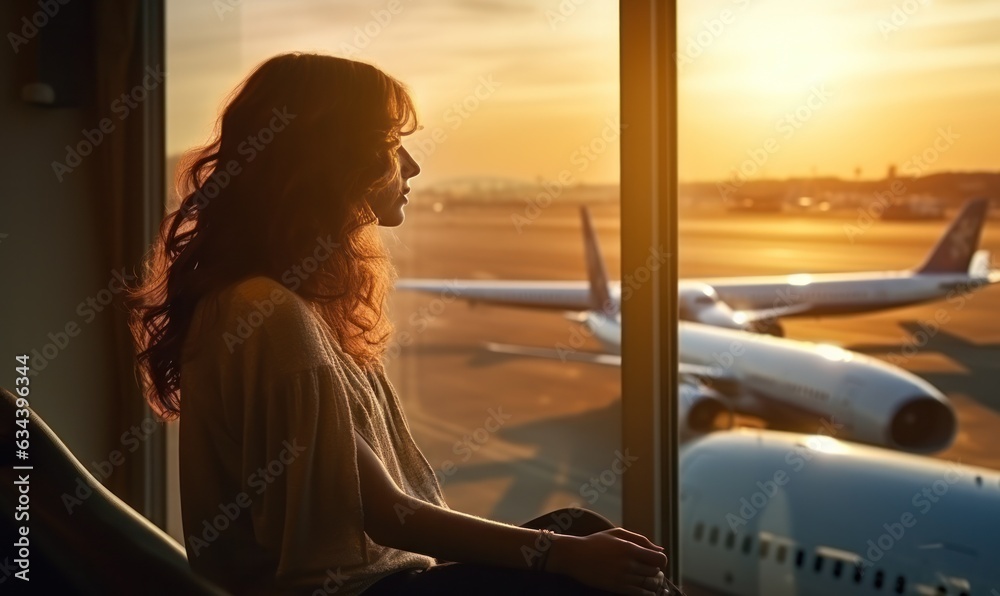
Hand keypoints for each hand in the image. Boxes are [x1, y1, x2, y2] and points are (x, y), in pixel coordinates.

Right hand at [547, 528, 668, 594]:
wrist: (575, 556)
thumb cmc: (596, 542)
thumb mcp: (618, 533)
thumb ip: (641, 539)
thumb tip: (660, 549)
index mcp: (630, 548)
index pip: (659, 559)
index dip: (661, 560)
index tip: (655, 560)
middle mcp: (628, 564)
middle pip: (655, 573)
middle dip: (656, 571)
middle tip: (650, 569)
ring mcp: (623, 578)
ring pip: (650, 585)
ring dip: (652, 583)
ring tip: (647, 579)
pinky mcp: (617, 588)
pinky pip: (640, 594)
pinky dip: (646, 592)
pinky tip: (643, 588)